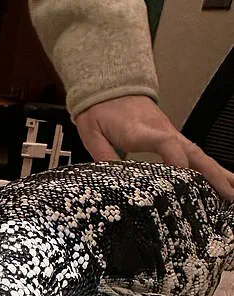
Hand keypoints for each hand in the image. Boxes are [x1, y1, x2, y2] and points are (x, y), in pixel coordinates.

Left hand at [75, 95, 233, 200]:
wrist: (109, 87)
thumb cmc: (100, 110)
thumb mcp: (91, 132)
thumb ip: (102, 155)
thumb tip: (111, 178)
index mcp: (139, 129)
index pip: (163, 142)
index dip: (175, 158)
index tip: (183, 173)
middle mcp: (161, 131)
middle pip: (192, 152)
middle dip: (211, 173)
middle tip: (228, 193)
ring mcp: (170, 133)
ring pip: (198, 154)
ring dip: (218, 173)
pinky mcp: (172, 138)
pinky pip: (194, 154)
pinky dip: (209, 169)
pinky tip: (221, 181)